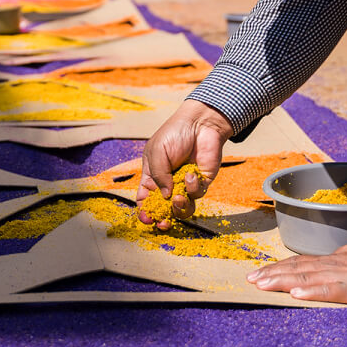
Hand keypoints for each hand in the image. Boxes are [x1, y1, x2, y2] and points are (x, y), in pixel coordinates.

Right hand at [134, 99, 232, 228]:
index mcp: (152, 176)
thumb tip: (166, 197)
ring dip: (180, 207)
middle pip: (164, 209)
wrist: (201, 123)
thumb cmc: (174, 133)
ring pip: (182, 207)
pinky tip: (191, 173)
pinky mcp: (201, 182)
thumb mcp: (157, 152)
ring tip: (179, 197)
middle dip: (163, 218)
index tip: (147, 219)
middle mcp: (168, 183)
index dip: (145, 211)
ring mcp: (185, 184)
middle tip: (164, 223)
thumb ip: (159, 176)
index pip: (145, 199)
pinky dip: (193, 187)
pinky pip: (197, 194)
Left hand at [246, 241, 346, 306]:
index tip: (260, 272)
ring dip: (282, 280)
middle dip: (272, 273)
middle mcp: (334, 266)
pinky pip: (330, 291)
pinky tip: (296, 294)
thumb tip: (321, 269)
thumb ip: (339, 265)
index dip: (279, 266)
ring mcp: (344, 276)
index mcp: (335, 261)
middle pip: (298, 268)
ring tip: (262, 284)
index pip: (301, 262)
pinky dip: (311, 291)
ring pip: (307, 276)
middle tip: (251, 279)